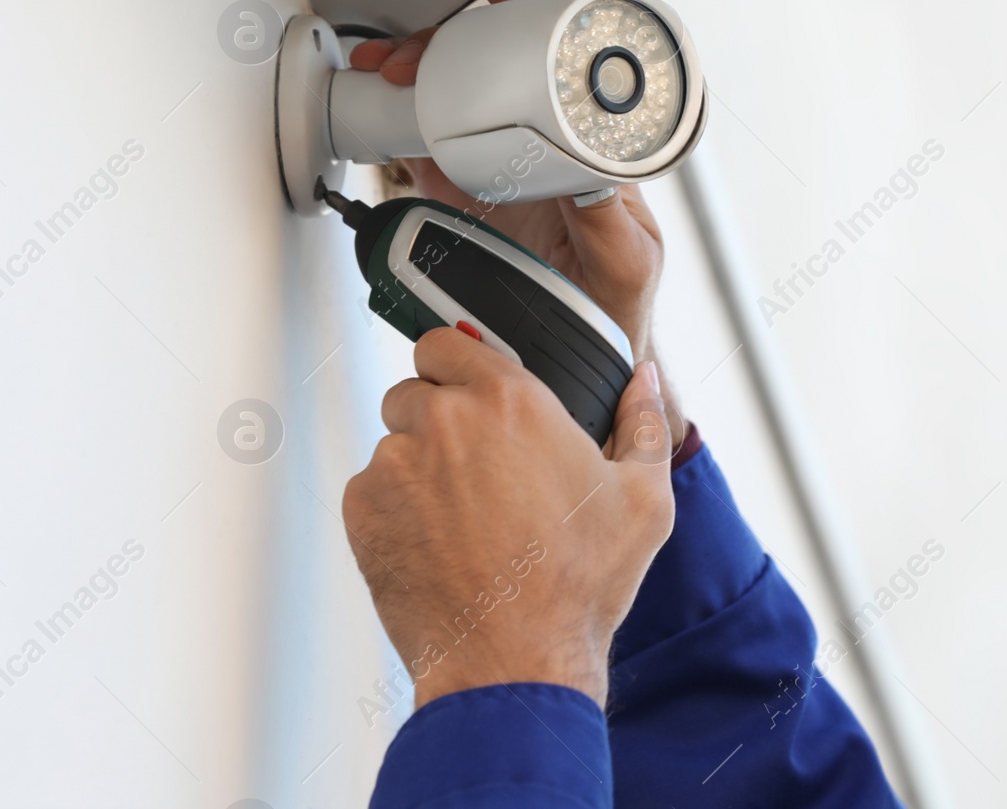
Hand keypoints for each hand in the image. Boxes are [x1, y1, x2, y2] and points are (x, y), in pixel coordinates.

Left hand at [342, 327, 674, 708]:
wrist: (513, 663)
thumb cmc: (576, 587)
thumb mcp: (643, 500)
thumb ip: (644, 422)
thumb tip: (642, 378)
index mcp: (508, 400)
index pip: (446, 341)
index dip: (457, 366)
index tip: (469, 393)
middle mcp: (443, 420)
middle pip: (415, 390)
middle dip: (438, 419)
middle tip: (475, 471)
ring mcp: (395, 464)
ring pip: (393, 443)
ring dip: (417, 467)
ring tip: (462, 521)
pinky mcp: (362, 510)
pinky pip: (371, 490)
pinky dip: (394, 510)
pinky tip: (437, 545)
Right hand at [351, 0, 670, 373]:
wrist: (577, 353)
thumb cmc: (616, 300)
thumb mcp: (626, 260)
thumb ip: (609, 221)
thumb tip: (587, 176)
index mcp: (589, 143)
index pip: (563, 57)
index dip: (533, 14)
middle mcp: (543, 141)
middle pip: (493, 65)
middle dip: (445, 43)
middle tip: (412, 54)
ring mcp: (500, 164)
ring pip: (453, 98)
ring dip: (414, 77)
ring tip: (385, 73)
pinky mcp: (464, 194)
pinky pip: (426, 148)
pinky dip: (398, 126)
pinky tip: (381, 111)